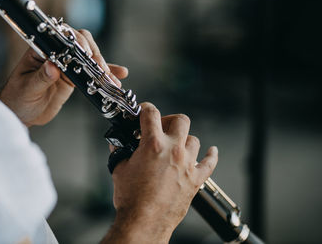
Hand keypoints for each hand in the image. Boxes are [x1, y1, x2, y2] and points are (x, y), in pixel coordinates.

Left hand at [0, 29, 127, 126]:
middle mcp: (56, 53)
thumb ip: (41, 77)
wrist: (21, 114)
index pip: (62, 37)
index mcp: (42, 50)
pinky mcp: (74, 78)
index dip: (77, 42)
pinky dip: (106, 74)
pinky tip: (118, 77)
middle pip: (81, 42)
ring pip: (90, 56)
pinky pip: (92, 73)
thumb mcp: (27, 88)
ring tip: (111, 78)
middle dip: (93, 53)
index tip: (87, 54)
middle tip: (100, 69)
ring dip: (103, 65)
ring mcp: (67, 65)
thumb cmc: (17, 98)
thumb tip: (52, 66)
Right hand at [102, 103, 217, 243]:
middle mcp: (173, 150)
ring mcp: (187, 164)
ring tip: (176, 145)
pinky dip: (210, 155)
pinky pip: (209, 162)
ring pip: (194, 139)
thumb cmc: (132, 199)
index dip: (146, 108)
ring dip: (184, 139)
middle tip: (160, 128)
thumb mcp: (119, 169)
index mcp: (153, 145)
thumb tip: (118, 146)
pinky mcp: (195, 179)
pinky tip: (211, 152)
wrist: (144, 222)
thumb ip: (120, 153)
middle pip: (180, 120)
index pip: (151, 113)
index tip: (144, 111)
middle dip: (169, 120)